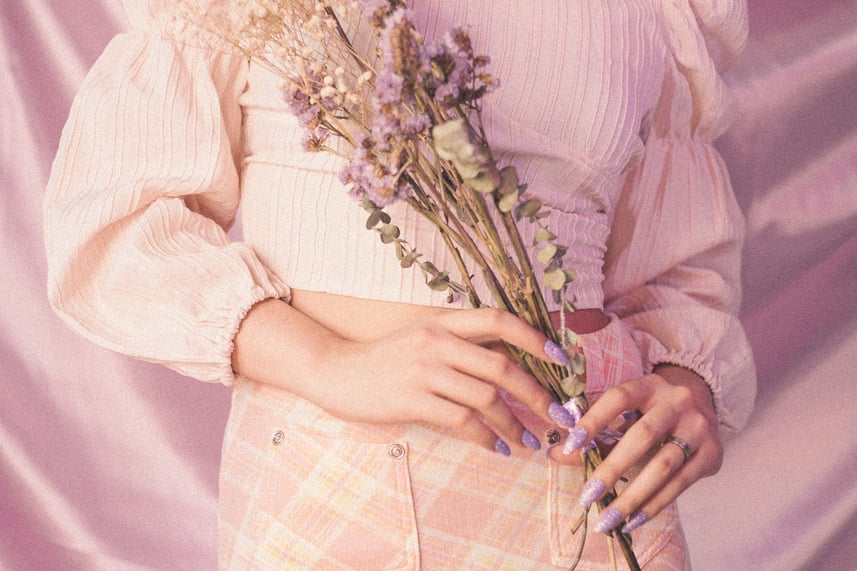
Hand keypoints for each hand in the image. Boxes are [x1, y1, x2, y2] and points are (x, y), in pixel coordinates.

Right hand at [234, 300, 566, 454]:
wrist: (335, 371)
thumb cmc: (385, 359)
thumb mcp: (423, 340)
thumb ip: (461, 346)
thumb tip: (512, 366)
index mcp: (442, 321)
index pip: (498, 320)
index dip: (534, 337)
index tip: (561, 360)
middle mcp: (436, 340)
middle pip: (501, 366)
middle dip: (537, 394)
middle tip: (557, 415)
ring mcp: (423, 370)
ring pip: (485, 398)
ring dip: (513, 423)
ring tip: (526, 439)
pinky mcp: (412, 400)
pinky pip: (463, 422)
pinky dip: (487, 438)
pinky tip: (497, 448)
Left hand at [548, 364, 722, 532]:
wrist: (703, 405)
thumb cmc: (650, 412)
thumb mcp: (625, 413)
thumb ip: (594, 433)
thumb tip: (553, 453)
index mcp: (649, 385)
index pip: (618, 398)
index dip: (593, 420)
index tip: (569, 446)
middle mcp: (677, 402)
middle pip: (642, 435)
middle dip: (612, 469)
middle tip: (586, 496)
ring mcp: (698, 427)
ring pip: (663, 465)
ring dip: (632, 496)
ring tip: (608, 519)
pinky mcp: (712, 454)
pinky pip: (681, 483)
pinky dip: (654, 504)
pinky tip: (633, 520)